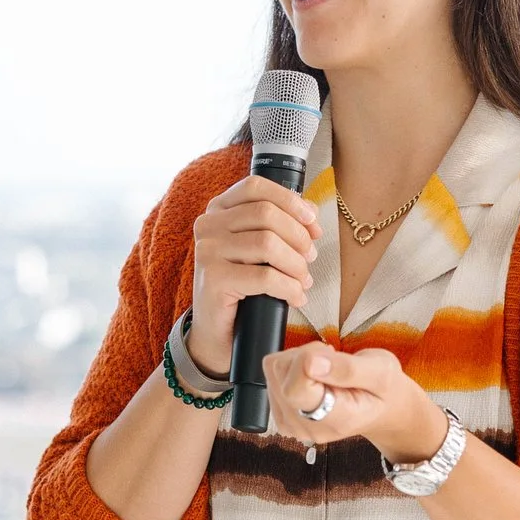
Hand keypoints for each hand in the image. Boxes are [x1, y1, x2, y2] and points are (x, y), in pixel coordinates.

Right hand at [188, 176, 319, 376]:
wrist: (218, 332)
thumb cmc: (243, 287)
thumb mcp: (257, 249)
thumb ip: (275, 224)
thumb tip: (309, 212)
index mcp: (218, 210)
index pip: (255, 187)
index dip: (290, 200)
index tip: (312, 222)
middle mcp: (207, 226)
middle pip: (266, 214)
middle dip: (298, 236)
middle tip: (310, 258)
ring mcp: (207, 252)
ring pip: (267, 244)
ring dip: (296, 264)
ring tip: (303, 280)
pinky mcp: (213, 280)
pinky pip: (264, 276)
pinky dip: (289, 287)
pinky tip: (296, 297)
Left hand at [263, 342, 448, 463]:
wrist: (381, 409)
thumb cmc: (384, 390)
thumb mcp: (381, 371)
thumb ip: (347, 369)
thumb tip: (311, 363)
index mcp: (335, 420)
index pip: (296, 390)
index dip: (307, 360)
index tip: (332, 354)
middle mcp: (307, 427)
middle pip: (281, 372)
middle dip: (306, 354)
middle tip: (333, 360)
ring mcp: (291, 423)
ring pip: (274, 368)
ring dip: (299, 358)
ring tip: (326, 368)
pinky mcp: (280, 413)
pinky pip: (271, 372)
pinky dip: (292, 365)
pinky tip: (314, 375)